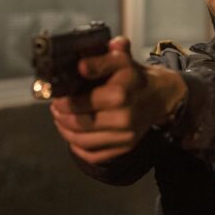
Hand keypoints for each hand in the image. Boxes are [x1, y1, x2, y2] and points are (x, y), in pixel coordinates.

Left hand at [50, 36, 186, 163]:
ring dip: (66, 132)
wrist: (159, 95)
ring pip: (83, 142)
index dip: (63, 102)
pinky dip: (78, 148)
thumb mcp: (119, 59)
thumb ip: (99, 60)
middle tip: (55, 109)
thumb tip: (80, 66)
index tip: (56, 97)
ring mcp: (125, 136)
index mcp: (120, 94)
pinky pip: (95, 155)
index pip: (80, 104)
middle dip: (61, 117)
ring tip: (60, 120)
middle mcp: (124, 118)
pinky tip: (72, 136)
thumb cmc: (133, 75)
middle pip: (80, 124)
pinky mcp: (125, 147)